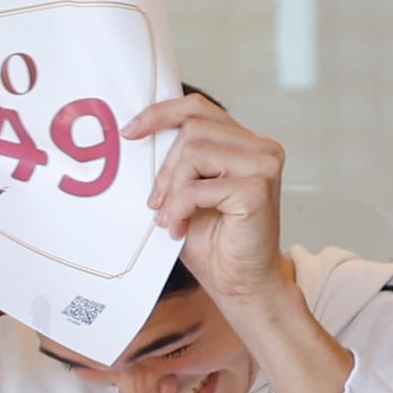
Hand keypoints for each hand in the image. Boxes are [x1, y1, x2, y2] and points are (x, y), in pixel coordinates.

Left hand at [137, 93, 290, 309]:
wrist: (240, 283)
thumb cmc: (213, 242)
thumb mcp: (187, 193)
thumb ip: (177, 163)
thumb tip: (136, 134)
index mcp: (245, 144)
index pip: (199, 109)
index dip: (161, 113)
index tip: (129, 132)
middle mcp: (261, 148)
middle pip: (191, 130)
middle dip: (165, 170)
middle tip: (157, 205)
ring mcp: (264, 165)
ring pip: (193, 153)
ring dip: (172, 191)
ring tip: (172, 219)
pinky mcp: (257, 188)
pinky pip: (197, 187)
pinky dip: (180, 209)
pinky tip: (180, 228)